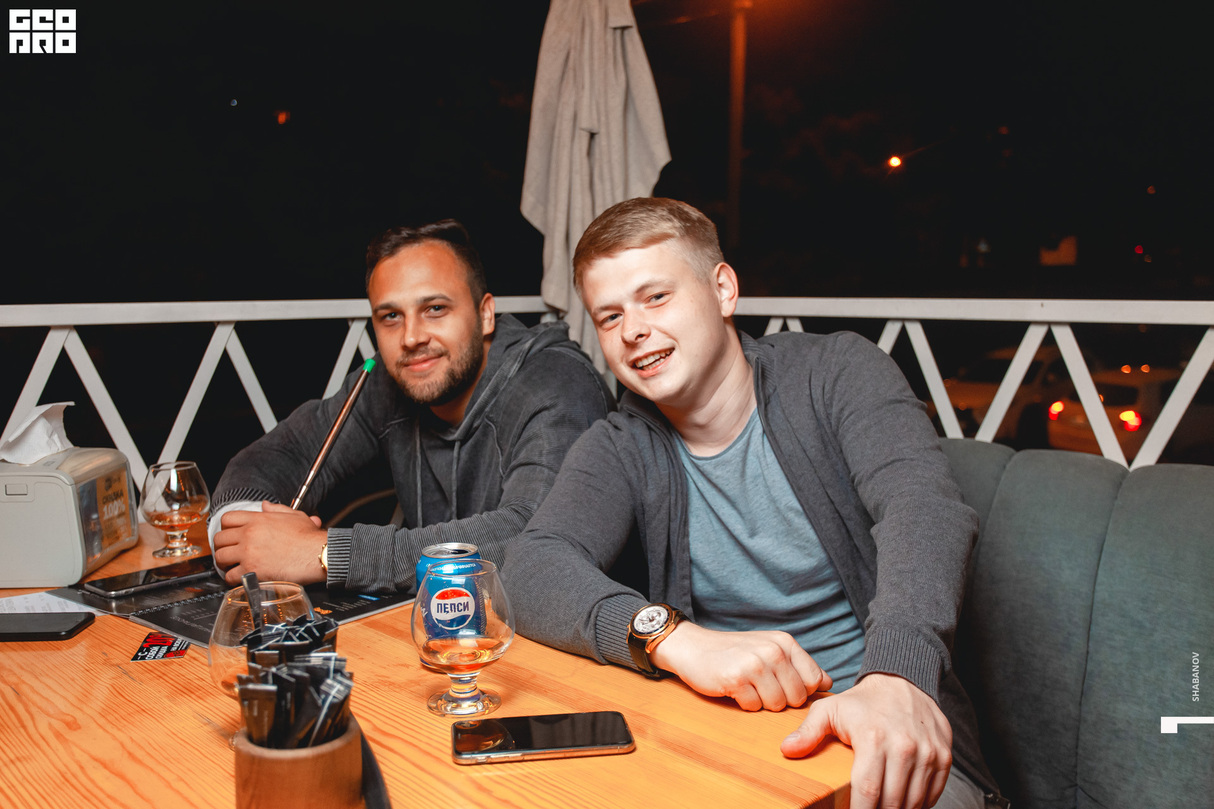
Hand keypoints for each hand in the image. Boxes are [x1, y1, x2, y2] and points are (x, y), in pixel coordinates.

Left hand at [212, 501, 325, 585]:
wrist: (317, 553)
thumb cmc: (309, 538)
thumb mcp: (294, 516)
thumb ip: (277, 509)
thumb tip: (266, 506)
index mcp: (258, 520)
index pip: (227, 519)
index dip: (226, 528)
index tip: (230, 535)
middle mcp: (250, 534)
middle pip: (219, 539)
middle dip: (222, 547)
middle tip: (228, 552)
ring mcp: (249, 552)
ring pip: (220, 557)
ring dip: (224, 563)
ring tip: (232, 566)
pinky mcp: (252, 570)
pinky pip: (230, 576)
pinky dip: (233, 579)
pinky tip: (241, 578)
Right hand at [650, 622, 831, 710]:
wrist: (693, 647)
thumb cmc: (734, 652)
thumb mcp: (770, 649)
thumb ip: (799, 665)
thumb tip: (829, 683)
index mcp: (785, 642)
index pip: (814, 681)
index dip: (800, 690)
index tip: (782, 684)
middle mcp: (773, 650)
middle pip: (797, 698)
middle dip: (781, 699)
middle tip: (760, 685)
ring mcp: (754, 664)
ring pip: (777, 705)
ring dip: (762, 702)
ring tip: (747, 686)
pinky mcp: (736, 679)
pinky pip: (754, 707)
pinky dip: (745, 703)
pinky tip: (734, 688)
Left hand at [781, 673, 951, 808]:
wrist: (902, 681)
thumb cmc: (862, 702)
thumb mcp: (829, 710)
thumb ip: (808, 732)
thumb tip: (787, 751)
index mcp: (873, 738)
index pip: (868, 791)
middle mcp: (904, 747)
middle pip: (892, 801)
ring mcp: (928, 752)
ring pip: (914, 802)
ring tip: (881, 808)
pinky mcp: (944, 756)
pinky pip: (933, 793)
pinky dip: (919, 804)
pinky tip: (902, 803)